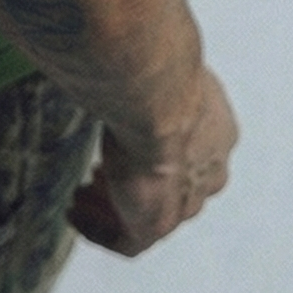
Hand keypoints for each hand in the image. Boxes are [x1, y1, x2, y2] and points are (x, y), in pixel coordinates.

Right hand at [68, 67, 238, 255]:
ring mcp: (185, 203)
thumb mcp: (161, 64)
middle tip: (101, 176)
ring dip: (114, 208)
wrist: (158, 96)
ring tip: (81, 196)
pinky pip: (127, 241)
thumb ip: (151, 71)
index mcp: (218, 133)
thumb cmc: (159, 69)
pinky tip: (75, 214)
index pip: (192, 152)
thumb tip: (128, 50)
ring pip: (149, 216)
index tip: (127, 145)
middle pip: (173, 189)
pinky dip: (98, 230)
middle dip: (138, 184)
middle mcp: (209, 172)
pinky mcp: (156, 226)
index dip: (158, 153)